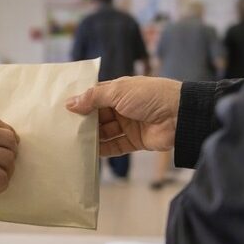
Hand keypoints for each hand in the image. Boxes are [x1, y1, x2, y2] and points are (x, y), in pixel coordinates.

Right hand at [66, 77, 181, 156]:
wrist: (181, 115)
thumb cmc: (151, 96)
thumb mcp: (119, 91)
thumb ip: (94, 97)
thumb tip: (70, 103)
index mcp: (120, 91)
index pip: (95, 96)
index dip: (80, 102)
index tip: (62, 110)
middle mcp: (123, 107)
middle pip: (97, 116)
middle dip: (83, 122)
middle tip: (63, 129)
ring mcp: (129, 124)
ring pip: (104, 132)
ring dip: (91, 137)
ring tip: (72, 143)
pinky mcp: (135, 141)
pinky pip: (115, 146)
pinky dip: (103, 150)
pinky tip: (89, 153)